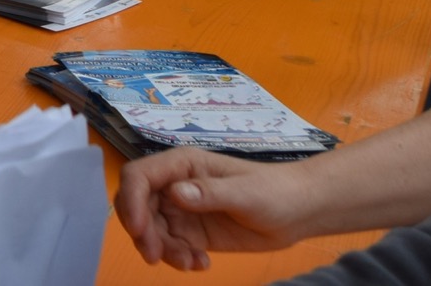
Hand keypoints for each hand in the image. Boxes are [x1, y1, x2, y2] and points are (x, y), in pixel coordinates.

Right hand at [116, 148, 312, 270]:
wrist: (299, 212)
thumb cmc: (275, 191)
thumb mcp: (245, 193)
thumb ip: (209, 193)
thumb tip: (174, 194)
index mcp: (182, 165)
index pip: (139, 176)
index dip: (131, 201)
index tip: (140, 231)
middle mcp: (175, 185)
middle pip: (138, 206)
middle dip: (142, 233)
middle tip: (156, 257)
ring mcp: (183, 210)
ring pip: (152, 230)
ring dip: (163, 250)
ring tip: (191, 264)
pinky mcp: (192, 232)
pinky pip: (171, 246)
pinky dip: (178, 258)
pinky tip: (202, 265)